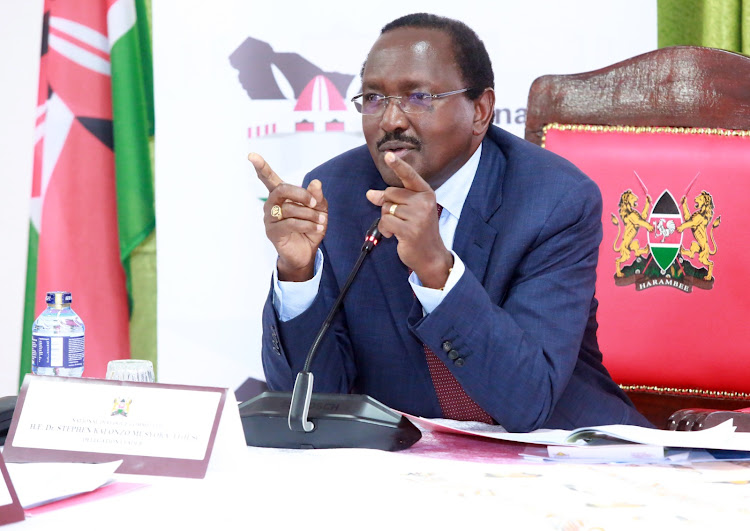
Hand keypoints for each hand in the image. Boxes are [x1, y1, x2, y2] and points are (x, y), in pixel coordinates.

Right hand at [249, 153, 327, 281]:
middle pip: (281, 189)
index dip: (261, 167)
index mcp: (281, 195)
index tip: (251, 155)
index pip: (268, 178)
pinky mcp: (272, 232)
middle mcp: (271, 204)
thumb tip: (315, 182)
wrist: (306, 253)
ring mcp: (270, 218)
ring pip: (289, 208)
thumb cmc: (310, 228)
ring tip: (322, 221)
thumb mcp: (319, 210)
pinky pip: (290, 223)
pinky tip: (317, 228)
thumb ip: (317, 196)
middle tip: (314, 202)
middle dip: (300, 194)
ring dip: (310, 214)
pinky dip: (307, 224)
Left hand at [365, 152, 452, 288]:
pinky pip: (385, 222)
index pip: (409, 176)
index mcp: (426, 193)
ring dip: (386, 220)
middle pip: (390, 193)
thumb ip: (391, 200)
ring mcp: (418, 216)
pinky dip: (385, 230)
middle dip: (388, 206)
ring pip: (386, 208)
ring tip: (399, 229)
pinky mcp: (410, 230)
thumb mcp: (408, 211)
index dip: (398, 165)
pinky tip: (394, 236)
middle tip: (399, 219)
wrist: (431, 255)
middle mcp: (424, 202)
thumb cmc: (418, 230)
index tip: (388, 155)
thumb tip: (370, 194)